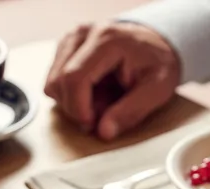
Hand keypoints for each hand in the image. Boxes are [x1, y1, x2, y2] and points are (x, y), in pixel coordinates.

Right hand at [45, 22, 180, 140]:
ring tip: (101, 101)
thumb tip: (103, 132)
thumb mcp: (157, 90)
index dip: (78, 109)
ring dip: (73, 102)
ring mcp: (71, 39)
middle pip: (59, 82)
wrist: (156, 42)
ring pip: (52, 84)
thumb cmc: (157, 63)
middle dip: (77, 108)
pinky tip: (93, 92)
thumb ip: (131, 112)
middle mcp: (83, 34)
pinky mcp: (65, 48)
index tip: (92, 125)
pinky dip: (71, 95)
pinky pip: (55, 81)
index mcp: (106, 40)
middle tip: (102, 115)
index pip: (74, 78)